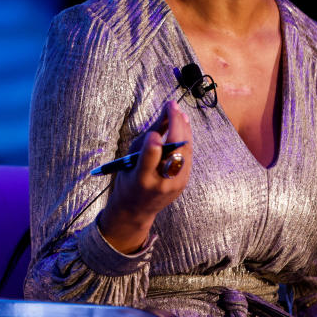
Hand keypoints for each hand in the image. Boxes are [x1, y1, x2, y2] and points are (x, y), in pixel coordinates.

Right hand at [97, 100, 192, 253]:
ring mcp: (175, 185)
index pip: (150, 160)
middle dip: (175, 126)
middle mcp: (160, 184)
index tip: (154, 129)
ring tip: (179, 112)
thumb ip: (147, 138)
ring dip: (184, 129)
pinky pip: (188, 157)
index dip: (153, 144)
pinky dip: (186, 139)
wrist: (135, 210)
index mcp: (140, 180)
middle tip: (172, 106)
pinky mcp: (183, 183)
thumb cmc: (128, 179)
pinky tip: (184, 126)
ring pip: (185, 152)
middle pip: (173, 152)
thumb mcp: (130, 158)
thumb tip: (164, 115)